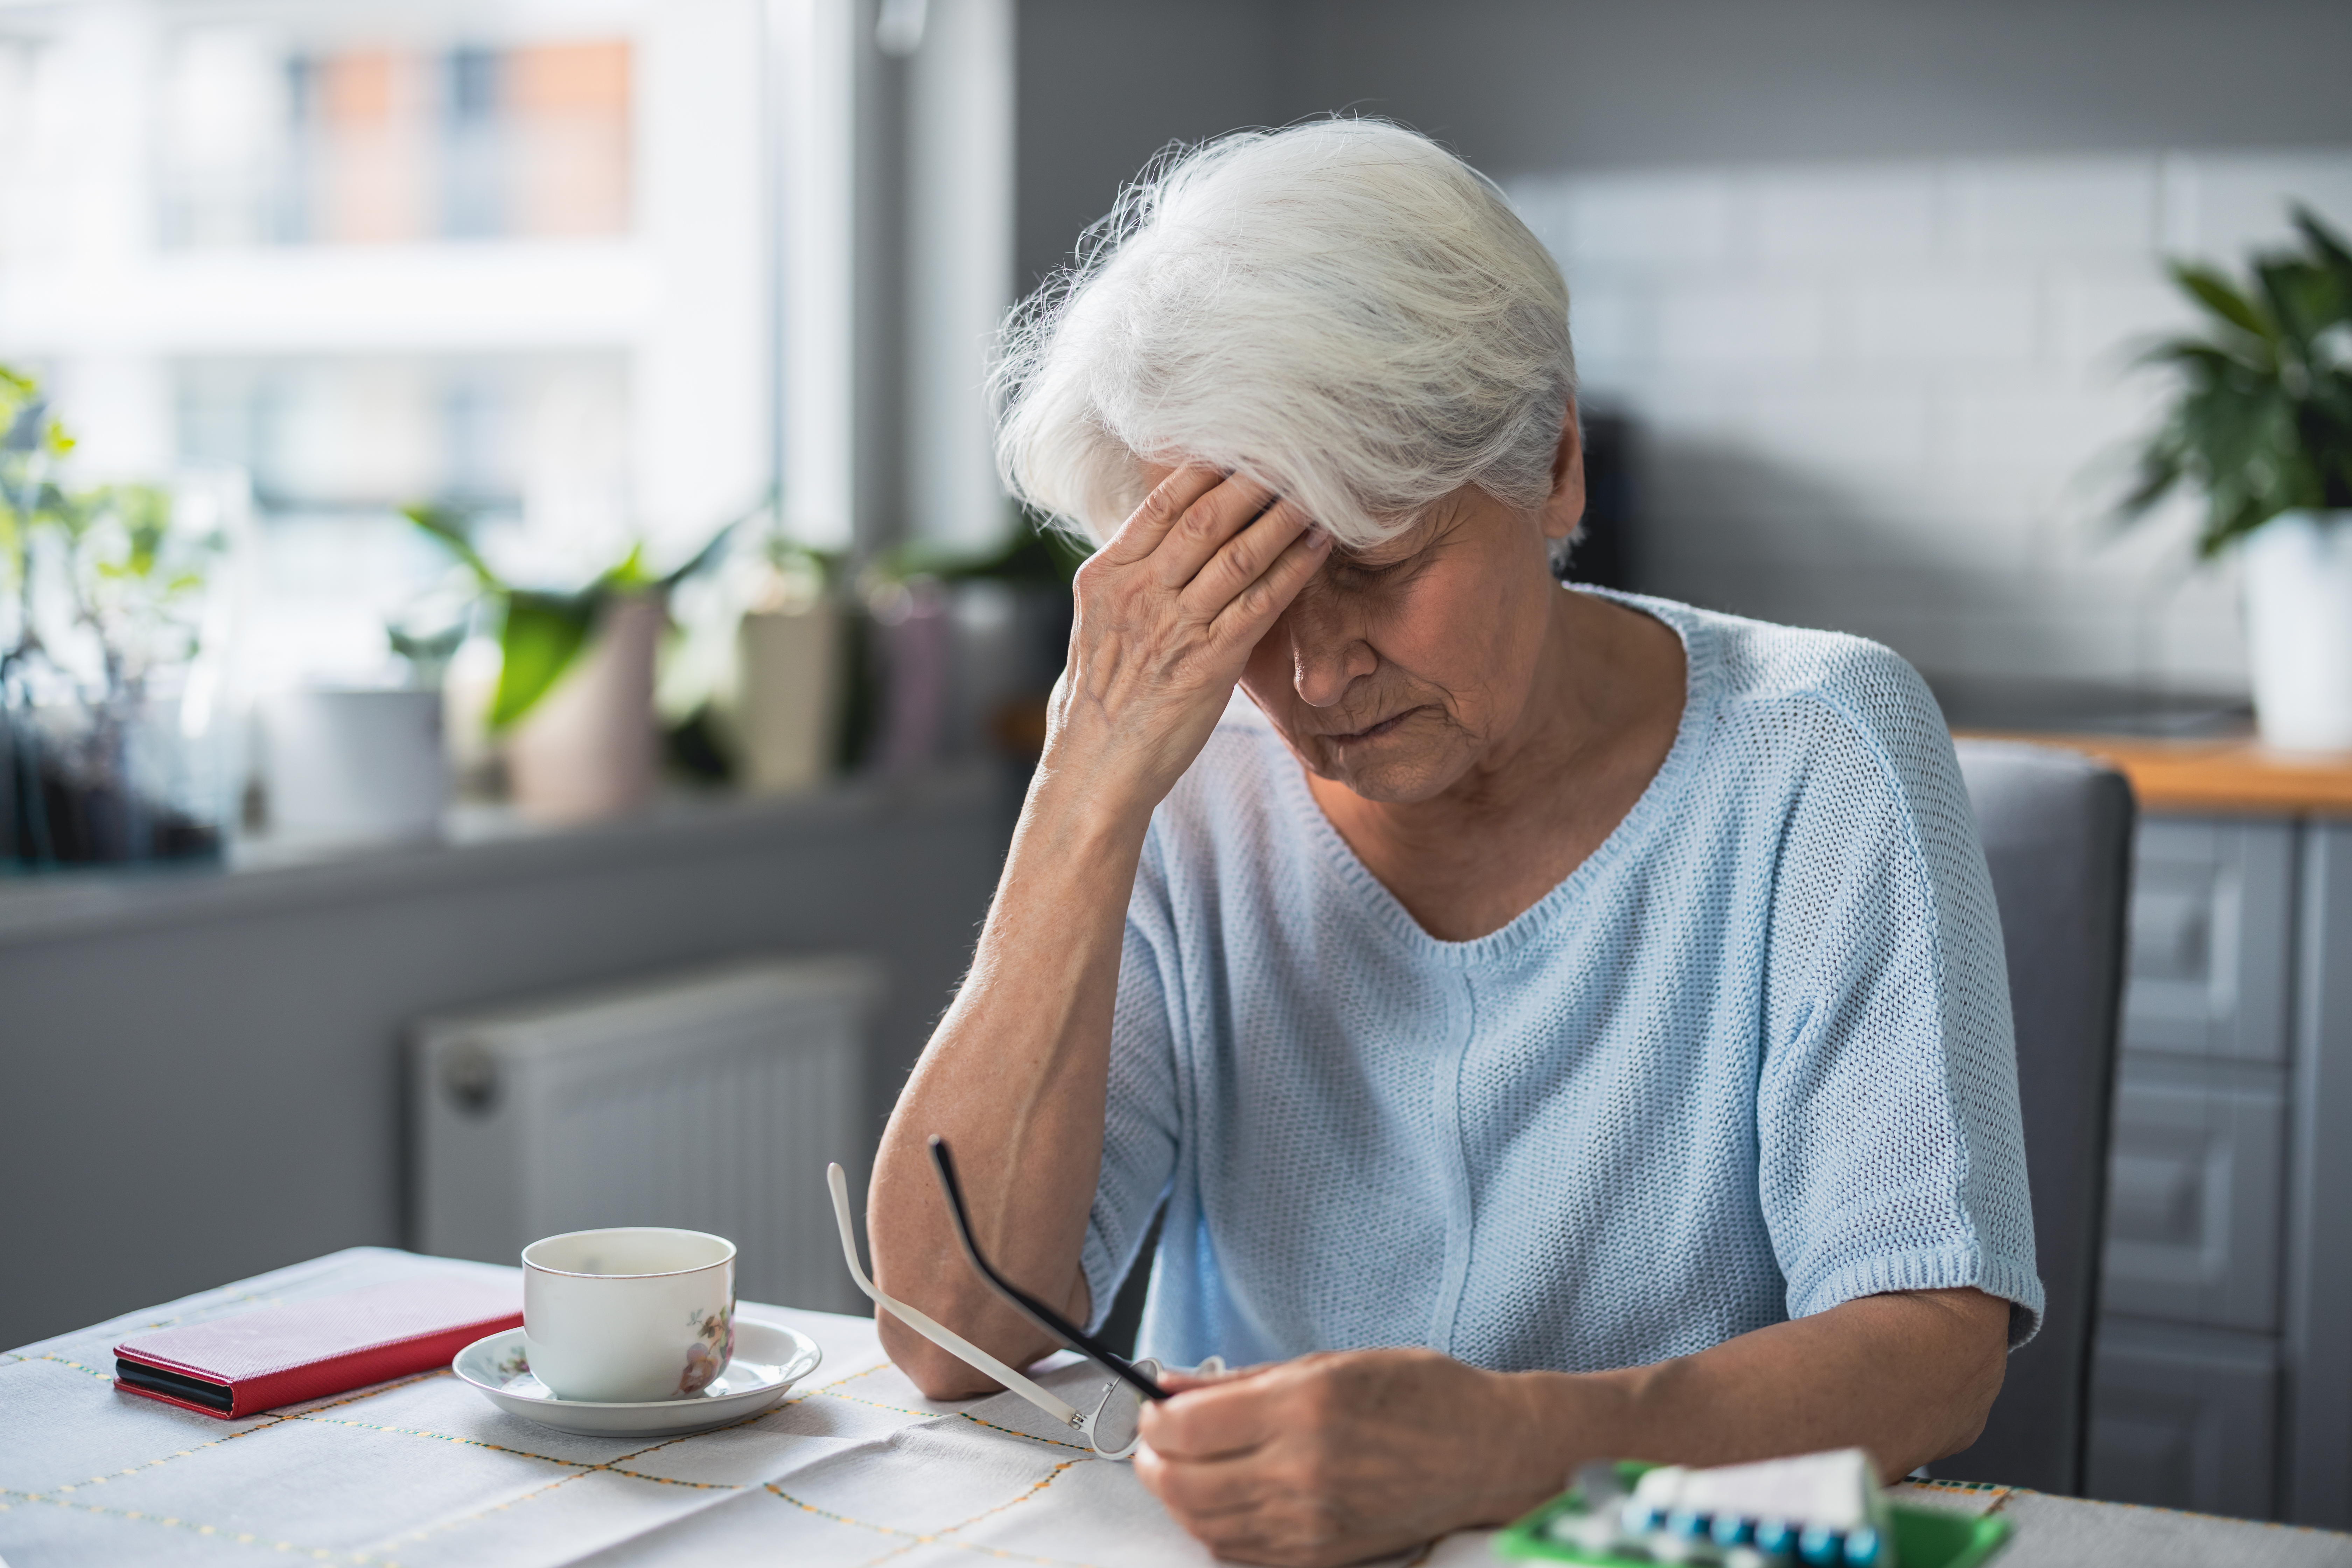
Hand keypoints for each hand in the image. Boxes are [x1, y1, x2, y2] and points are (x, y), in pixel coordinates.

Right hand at [1045, 466, 1330, 811]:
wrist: (1095, 769)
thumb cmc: (1101, 698)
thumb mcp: (1099, 624)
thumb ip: (1132, 578)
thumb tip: (1163, 538)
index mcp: (1107, 576)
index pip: (1162, 503)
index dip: (1208, 467)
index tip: (1244, 441)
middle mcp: (1138, 593)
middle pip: (1204, 518)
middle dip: (1253, 480)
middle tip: (1293, 451)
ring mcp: (1172, 627)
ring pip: (1237, 554)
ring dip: (1283, 517)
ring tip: (1318, 489)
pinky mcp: (1207, 663)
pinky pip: (1260, 604)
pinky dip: (1293, 570)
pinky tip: (1319, 545)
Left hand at [1134, 1349, 1558, 1566]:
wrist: (1485, 1453)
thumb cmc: (1417, 1393)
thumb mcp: (1328, 1362)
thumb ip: (1242, 1380)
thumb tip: (1171, 1385)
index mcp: (1303, 1409)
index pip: (1184, 1428)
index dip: (1153, 1417)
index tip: (1156, 1405)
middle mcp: (1302, 1470)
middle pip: (1180, 1482)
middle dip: (1152, 1458)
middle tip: (1158, 1438)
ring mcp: (1310, 1523)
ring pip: (1201, 1524)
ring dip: (1177, 1495)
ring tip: (1184, 1468)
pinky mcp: (1320, 1557)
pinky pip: (1237, 1552)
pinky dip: (1212, 1528)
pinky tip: (1221, 1499)